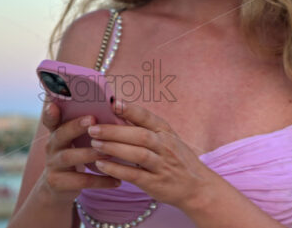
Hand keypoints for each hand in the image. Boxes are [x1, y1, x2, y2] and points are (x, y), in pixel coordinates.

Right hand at [37, 102, 120, 204]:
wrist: (57, 188)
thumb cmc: (74, 156)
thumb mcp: (73, 141)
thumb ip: (85, 127)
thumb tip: (114, 107)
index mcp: (57, 132)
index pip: (50, 119)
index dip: (50, 112)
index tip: (53, 105)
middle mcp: (51, 146)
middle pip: (60, 134)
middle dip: (75, 126)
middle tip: (92, 120)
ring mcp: (52, 165)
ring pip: (69, 157)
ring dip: (89, 153)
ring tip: (109, 153)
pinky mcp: (57, 183)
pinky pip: (80, 181)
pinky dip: (100, 181)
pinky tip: (116, 181)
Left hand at [87, 100, 217, 210]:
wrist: (198, 188)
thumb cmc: (176, 160)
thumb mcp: (167, 139)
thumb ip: (145, 127)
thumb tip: (117, 111)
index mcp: (166, 132)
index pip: (147, 117)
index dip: (130, 109)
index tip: (112, 102)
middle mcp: (165, 146)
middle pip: (139, 135)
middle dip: (114, 131)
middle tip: (93, 128)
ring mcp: (162, 165)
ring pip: (138, 154)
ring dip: (114, 148)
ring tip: (94, 144)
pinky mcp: (156, 183)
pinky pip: (135, 175)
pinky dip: (117, 169)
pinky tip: (102, 165)